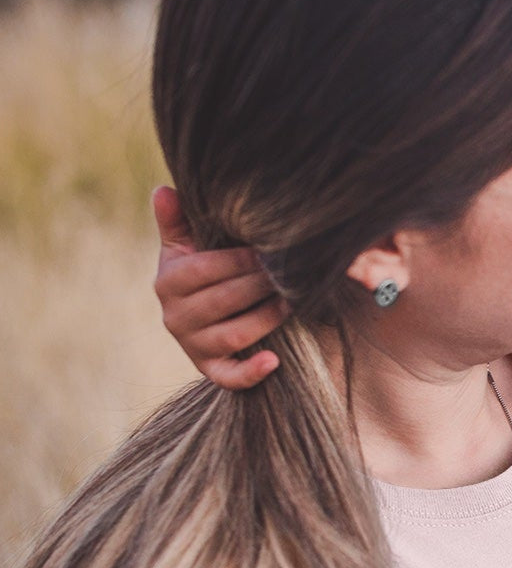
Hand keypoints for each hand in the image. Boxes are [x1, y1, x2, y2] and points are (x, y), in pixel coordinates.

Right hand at [153, 185, 288, 388]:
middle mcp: (175, 318)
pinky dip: (251, 372)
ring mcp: (192, 347)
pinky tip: (273, 361)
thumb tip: (164, 190)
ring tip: (292, 304)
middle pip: (222, 301)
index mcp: (168, 283)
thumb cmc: (201, 272)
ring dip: (265, 319)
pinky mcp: (210, 370)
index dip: (236, 261)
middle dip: (258, 286)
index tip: (267, 253)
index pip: (203, 270)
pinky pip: (229, 377)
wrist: (202, 319)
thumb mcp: (185, 247)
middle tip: (290, 275)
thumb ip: (177, 221)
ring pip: (233, 334)